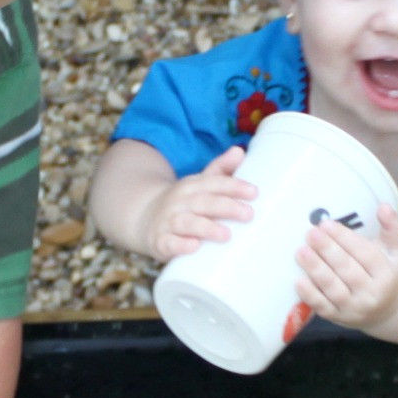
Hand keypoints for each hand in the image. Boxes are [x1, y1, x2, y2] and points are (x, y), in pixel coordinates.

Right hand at [139, 148, 256, 258]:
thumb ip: (220, 170)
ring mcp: (168, 221)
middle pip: (204, 202)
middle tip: (248, 214)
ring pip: (187, 222)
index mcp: (191, 186)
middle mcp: (179, 201)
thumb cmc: (183, 203)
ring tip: (226, 234)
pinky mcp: (160, 242)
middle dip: (226, 207)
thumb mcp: (199, 184)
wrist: (143, 217)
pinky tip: (194, 246)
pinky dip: (181, 245)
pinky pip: (169, 243)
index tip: (254, 192)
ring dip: (206, 228)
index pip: (213, 183)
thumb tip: (239, 151)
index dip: (233, 186)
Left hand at [297, 202, 397, 328]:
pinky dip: (310, 295)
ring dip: (316, 270)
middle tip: (311, 233)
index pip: (365, 254)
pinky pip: (323, 307)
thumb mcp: (394, 252)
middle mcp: (372, 293)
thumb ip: (392, 227)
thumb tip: (383, 206)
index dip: (345, 239)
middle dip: (328, 251)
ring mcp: (354, 308)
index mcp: (387, 274)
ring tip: (301, 252)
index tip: (326, 224)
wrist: (386, 310)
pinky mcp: (338, 318)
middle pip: (348, 270)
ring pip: (334, 288)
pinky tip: (298, 281)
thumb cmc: (384, 274)